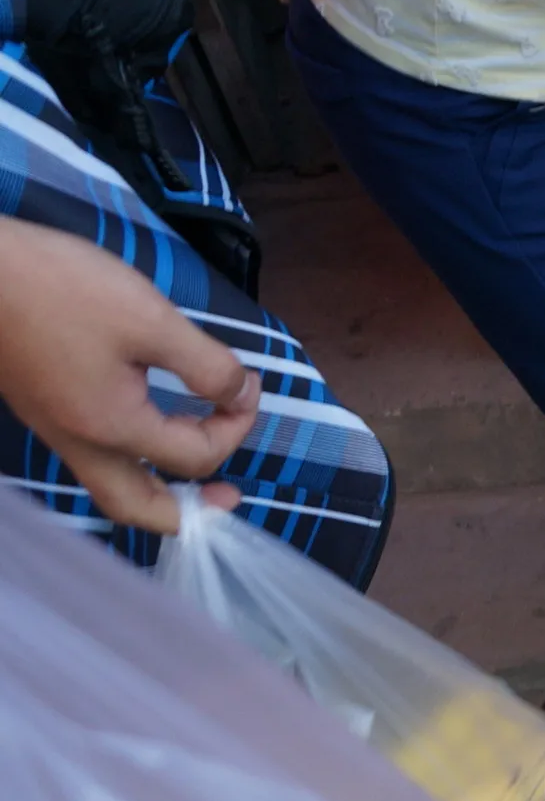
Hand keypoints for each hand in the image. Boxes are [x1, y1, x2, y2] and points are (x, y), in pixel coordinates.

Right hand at [0, 217, 255, 532]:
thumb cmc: (62, 289)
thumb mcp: (152, 320)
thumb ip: (205, 365)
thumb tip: (238, 394)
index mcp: (112, 428)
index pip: (195, 457)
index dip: (237, 426)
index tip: (247, 384)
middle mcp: (79, 441)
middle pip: (137, 507)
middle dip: (188, 511)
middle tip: (226, 498)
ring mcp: (53, 426)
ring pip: (111, 483)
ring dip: (159, 486)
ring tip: (194, 471)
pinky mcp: (40, 404)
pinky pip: (92, 452)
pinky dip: (131, 455)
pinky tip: (148, 425)